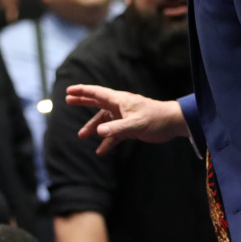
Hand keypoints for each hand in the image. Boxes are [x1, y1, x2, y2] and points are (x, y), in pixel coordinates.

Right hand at [65, 84, 188, 154]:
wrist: (172, 124)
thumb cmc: (156, 119)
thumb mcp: (135, 125)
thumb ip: (117, 129)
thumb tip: (98, 131)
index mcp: (120, 100)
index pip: (97, 93)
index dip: (83, 91)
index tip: (69, 90)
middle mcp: (120, 106)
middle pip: (97, 103)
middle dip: (83, 102)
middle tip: (68, 100)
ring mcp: (125, 116)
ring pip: (104, 121)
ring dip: (93, 127)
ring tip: (82, 135)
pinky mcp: (130, 127)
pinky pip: (114, 134)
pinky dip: (108, 141)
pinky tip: (101, 151)